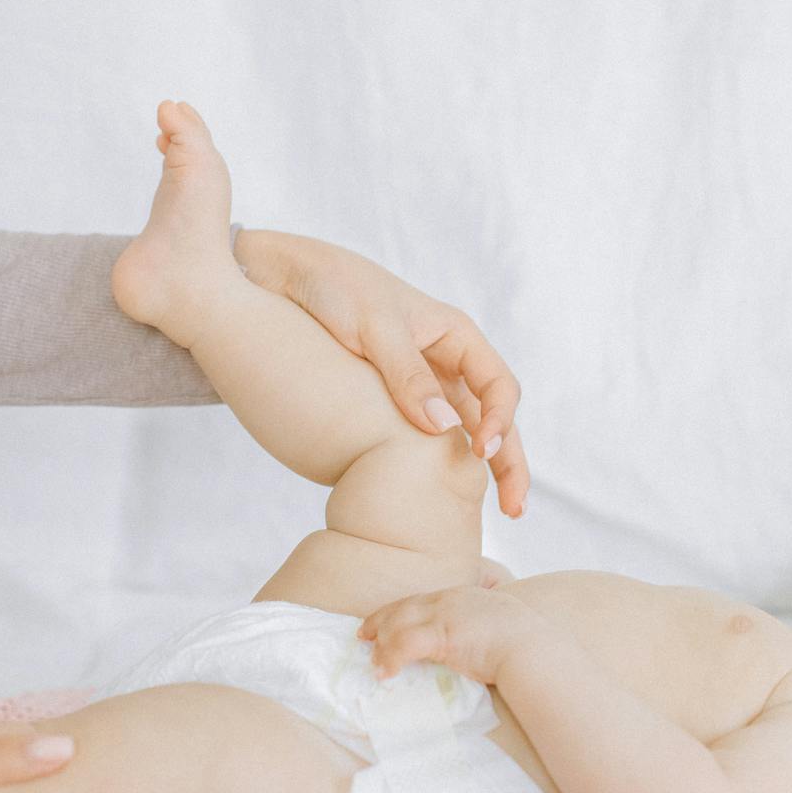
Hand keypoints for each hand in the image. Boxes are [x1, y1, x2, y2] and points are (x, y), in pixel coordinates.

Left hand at [237, 228, 530, 517]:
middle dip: (509, 463)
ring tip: (488, 516)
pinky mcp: (390, 403)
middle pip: (493, 417)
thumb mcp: (372, 325)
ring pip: (463, 433)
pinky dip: (436, 464)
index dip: (500, 421)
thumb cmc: (331, 286)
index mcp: (454, 334)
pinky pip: (423, 437)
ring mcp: (421, 385)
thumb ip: (407, 374)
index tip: (480, 451)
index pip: (499, 385)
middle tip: (512, 509)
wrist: (279, 277)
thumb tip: (444, 427)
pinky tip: (433, 495)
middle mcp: (446, 362)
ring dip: (478, 472)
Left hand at [357, 584, 555, 685]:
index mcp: (465, 595)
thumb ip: (485, 631)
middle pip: (405, 606)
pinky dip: (390, 659)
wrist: (535, 650)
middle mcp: (451, 599)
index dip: (400, 610)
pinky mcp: (442, 635)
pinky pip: (404, 645)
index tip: (385, 621)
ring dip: (382, 645)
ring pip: (399, 624)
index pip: (423, 599)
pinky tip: (385, 673)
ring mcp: (445, 615)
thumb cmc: (527, 646)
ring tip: (373, 662)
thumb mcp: (504, 627)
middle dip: (381, 620)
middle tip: (363, 635)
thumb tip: (479, 648)